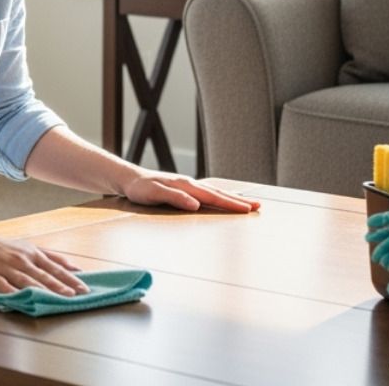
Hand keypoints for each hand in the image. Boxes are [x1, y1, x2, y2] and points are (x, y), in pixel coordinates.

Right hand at [0, 228, 89, 296]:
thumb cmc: (2, 247)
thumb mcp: (28, 248)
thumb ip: (51, 257)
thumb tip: (75, 268)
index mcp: (32, 254)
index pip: (55, 267)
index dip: (70, 279)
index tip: (85, 289)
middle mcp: (21, 259)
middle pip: (43, 275)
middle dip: (60, 286)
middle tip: (75, 296)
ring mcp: (4, 267)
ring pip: (26, 280)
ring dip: (42, 289)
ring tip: (55, 298)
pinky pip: (2, 286)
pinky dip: (11, 293)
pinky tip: (20, 300)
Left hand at [118, 170, 259, 212]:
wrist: (129, 179)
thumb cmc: (139, 189)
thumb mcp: (153, 194)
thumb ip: (174, 198)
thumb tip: (196, 204)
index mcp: (185, 186)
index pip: (212, 197)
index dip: (230, 203)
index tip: (247, 209)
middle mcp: (190, 184)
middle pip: (218, 194)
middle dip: (238, 201)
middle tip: (258, 207)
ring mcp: (189, 186)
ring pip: (215, 192)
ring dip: (232, 198)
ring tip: (249, 203)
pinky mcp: (185, 189)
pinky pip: (207, 193)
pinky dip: (220, 195)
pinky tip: (226, 198)